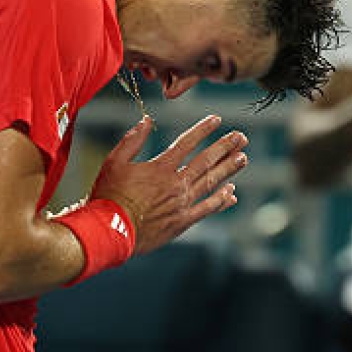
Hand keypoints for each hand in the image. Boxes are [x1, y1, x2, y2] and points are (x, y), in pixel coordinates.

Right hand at [90, 115, 248, 254]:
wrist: (111, 231)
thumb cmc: (109, 196)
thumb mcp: (113, 162)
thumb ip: (132, 140)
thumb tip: (146, 120)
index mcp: (160, 167)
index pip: (187, 142)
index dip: (203, 129)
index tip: (217, 119)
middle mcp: (176, 183)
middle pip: (206, 161)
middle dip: (226, 147)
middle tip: (242, 137)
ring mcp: (182, 203)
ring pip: (211, 182)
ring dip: (229, 169)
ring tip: (243, 158)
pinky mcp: (183, 221)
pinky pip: (208, 208)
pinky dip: (221, 199)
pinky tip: (232, 192)